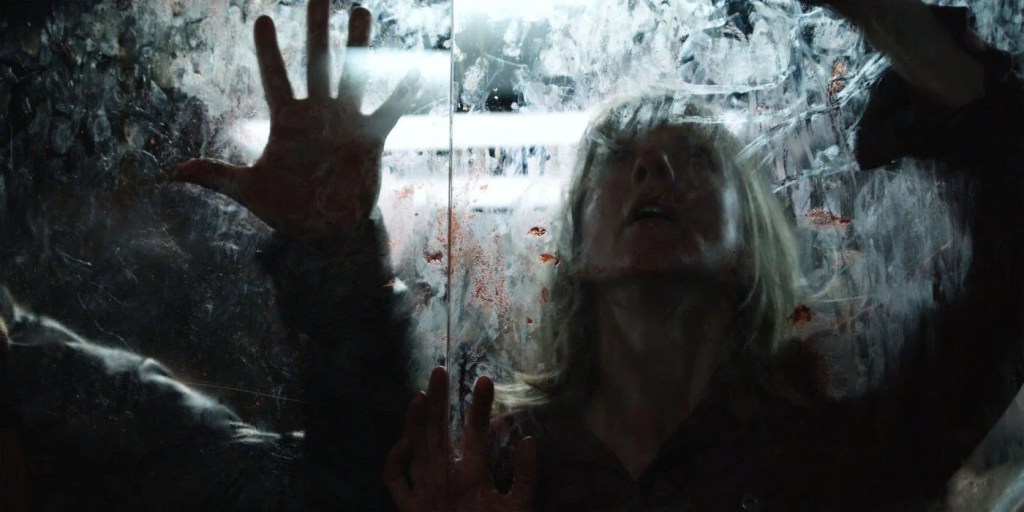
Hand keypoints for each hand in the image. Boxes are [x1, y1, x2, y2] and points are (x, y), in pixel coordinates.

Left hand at [174, 0, 421, 237]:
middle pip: (317, 63)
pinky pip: (388, 111)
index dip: (268, 50)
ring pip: (354, 76)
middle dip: (316, 28)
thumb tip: (173, 173)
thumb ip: (216, 175)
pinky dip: (402, 94)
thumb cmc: (287, 207)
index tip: (261, 18)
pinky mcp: (369, 139)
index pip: (274, 77)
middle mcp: (318, 113)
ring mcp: (345, 122)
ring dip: (359, 46)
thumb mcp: (249, 190)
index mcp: (287, 120)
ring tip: (361, 11)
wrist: (324, 230)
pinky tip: (416, 71)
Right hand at [385, 367, 536, 511]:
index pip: (474, 432)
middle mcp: (447, 477)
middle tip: (440, 370)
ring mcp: (427, 491)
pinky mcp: (410, 509)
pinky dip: (396, 459)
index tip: (485, 380)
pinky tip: (407, 441)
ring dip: (415, 422)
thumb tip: (529, 442)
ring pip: (415, 448)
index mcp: (473, 475)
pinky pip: (395, 479)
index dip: (478, 406)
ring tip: (421, 396)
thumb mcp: (517, 508)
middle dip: (438, 401)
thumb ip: (525, 479)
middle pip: (437, 431)